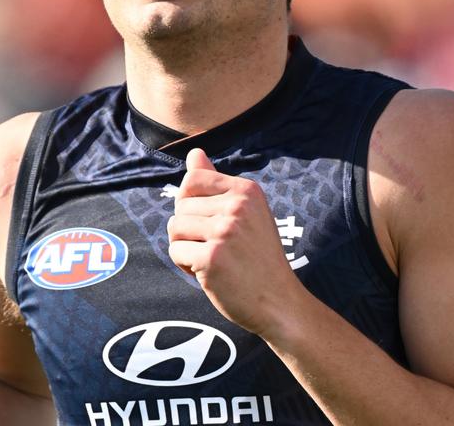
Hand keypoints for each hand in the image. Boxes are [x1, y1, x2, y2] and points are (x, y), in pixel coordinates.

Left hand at [167, 148, 303, 336]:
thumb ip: (216, 181)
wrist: (279, 301)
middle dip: (189, 229)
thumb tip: (194, 152)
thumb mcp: (245, 212)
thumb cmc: (258, 257)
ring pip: (174, 228)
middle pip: (180, 206)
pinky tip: (208, 273)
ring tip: (212, 259)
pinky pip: (176, 252)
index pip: (192, 180)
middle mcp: (237, 206)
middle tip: (217, 247)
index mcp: (246, 190)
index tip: (211, 223)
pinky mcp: (212, 258)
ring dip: (185, 247)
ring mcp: (225, 231)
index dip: (191, 204)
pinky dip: (185, 266)